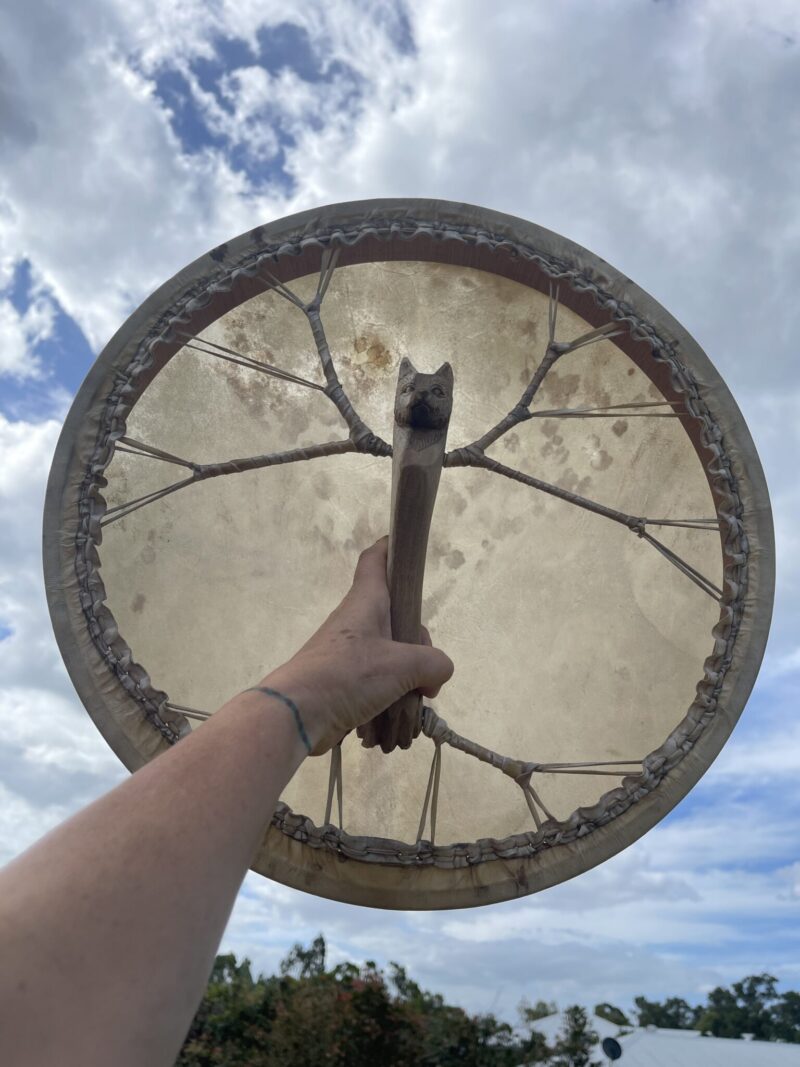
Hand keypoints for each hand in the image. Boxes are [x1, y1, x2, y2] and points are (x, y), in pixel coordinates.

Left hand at [259, 536, 453, 754]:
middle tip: (425, 674)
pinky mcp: (342, 680)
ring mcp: (348, 652)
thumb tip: (437, 673)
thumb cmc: (348, 674)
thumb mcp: (402, 665)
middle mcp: (356, 622)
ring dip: (407, 678)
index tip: (405, 545)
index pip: (376, 560)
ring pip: (390, 655)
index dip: (391, 548)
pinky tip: (394, 720)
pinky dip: (389, 698)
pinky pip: (376, 682)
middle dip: (419, 645)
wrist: (298, 714)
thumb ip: (433, 663)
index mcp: (366, 602)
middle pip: (397, 619)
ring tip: (411, 704)